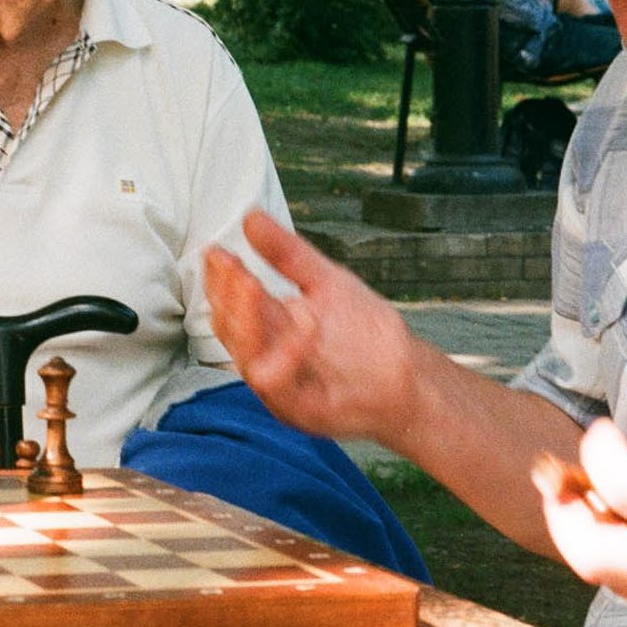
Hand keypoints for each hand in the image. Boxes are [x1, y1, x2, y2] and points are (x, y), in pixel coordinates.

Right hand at [203, 211, 418, 444]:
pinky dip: (288, 354)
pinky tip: (304, 322)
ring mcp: (282, 387)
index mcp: (269, 329)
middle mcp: (268, 358)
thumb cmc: (366, 333)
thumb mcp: (326, 280)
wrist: (409, 376)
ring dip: (246, 321)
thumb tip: (251, 217)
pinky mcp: (301, 409)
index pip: (231, 303)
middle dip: (227, 296)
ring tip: (252, 285)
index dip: (220, 279)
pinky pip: (281, 386)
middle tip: (233, 266)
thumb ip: (286, 253)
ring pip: (245, 357)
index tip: (217, 253)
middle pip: (230, 329)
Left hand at [534, 415, 626, 626]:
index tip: (606, 429)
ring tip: (589, 494)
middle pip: (590, 550)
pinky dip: (610, 554)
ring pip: (603, 575)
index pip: (621, 486)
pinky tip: (621, 524)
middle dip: (564, 508)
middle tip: (565, 474)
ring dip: (582, 532)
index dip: (600, 448)